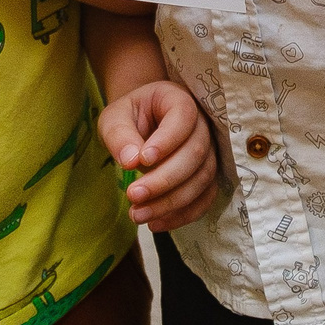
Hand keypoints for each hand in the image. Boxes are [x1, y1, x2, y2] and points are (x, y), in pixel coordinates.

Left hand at [97, 80, 219, 231]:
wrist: (143, 124)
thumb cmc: (129, 117)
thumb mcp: (115, 118)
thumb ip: (119, 135)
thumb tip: (131, 162)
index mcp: (179, 100)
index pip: (183, 117)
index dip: (167, 141)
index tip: (142, 160)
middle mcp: (202, 125)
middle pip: (196, 153)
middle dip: (165, 179)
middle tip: (133, 195)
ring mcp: (209, 151)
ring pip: (203, 178)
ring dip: (172, 202)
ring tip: (138, 214)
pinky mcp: (206, 176)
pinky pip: (205, 198)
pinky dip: (184, 214)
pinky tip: (156, 224)